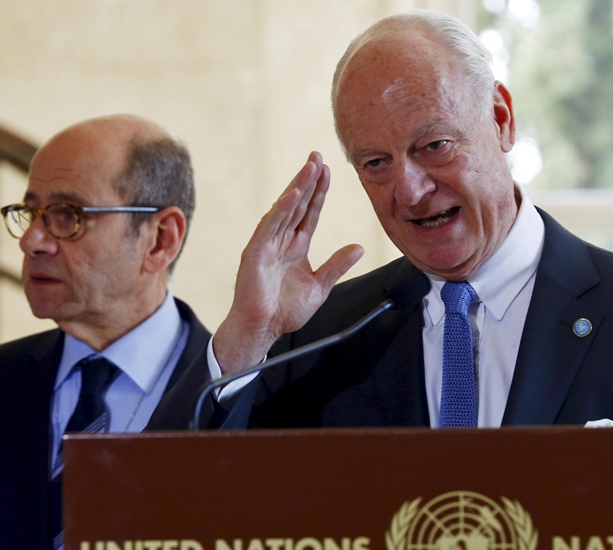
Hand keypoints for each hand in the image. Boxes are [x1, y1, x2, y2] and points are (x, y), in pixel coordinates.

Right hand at [212, 152, 363, 373]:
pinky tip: (293, 193)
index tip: (328, 171)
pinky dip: (282, 209)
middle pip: (297, 204)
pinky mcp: (256, 252)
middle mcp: (280, 241)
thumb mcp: (320, 286)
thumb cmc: (284, 311)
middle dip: (308, 180)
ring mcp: (267, 244)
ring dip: (298, 187)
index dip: (319, 192)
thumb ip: (337, 265)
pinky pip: (270, 226)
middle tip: (318, 156)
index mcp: (296, 247)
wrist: (263, 330)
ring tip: (310, 166)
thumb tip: (357, 247)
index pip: (310, 213)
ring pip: (285, 209)